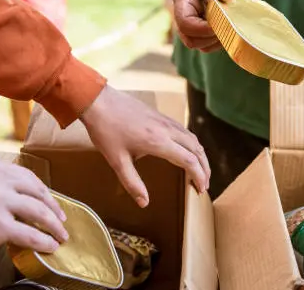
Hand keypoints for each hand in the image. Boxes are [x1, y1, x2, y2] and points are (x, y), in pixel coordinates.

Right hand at [0, 157, 67, 266]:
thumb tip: (19, 201)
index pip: (27, 177)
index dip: (43, 192)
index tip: (52, 202)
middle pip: (37, 192)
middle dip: (54, 208)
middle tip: (62, 220)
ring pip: (39, 212)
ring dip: (54, 226)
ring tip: (61, 236)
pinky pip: (30, 234)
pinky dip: (44, 241)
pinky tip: (50, 246)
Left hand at [80, 85, 209, 207]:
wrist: (99, 101)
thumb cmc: (106, 130)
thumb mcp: (116, 161)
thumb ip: (132, 183)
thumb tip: (144, 203)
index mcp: (158, 142)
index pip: (189, 160)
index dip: (199, 176)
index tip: (201, 189)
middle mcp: (167, 130)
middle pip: (197, 149)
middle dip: (205, 168)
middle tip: (204, 184)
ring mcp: (165, 121)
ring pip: (193, 139)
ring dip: (200, 155)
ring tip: (201, 170)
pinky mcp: (161, 116)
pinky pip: (185, 131)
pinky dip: (192, 145)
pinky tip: (188, 151)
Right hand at [172, 0, 235, 51]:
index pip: (185, 23)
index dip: (202, 29)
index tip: (221, 23)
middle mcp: (183, 13)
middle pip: (189, 39)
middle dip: (209, 37)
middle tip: (227, 26)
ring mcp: (191, 22)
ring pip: (197, 45)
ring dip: (214, 42)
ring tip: (228, 28)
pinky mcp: (200, 28)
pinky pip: (206, 44)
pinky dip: (217, 43)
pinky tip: (227, 29)